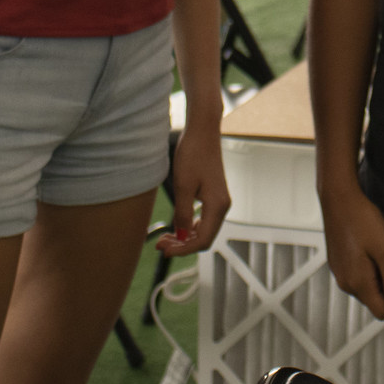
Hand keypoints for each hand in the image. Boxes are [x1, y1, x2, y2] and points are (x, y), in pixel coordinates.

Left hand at [157, 118, 231, 256]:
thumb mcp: (182, 186)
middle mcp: (222, 206)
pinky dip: (190, 226)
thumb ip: (183, 214)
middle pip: (204, 237)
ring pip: (204, 229)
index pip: (203, 240)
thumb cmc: (193, 154)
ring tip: (165, 237)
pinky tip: (177, 225)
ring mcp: (219, 201)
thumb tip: (182, 236)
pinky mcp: (214, 195)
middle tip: (160, 245)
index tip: (164, 251)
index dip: (183, 249)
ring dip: (185, 237)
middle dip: (182, 245)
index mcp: (217, 206)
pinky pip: (204, 219)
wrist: (202, 132)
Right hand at [320, 181, 383, 318]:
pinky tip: (367, 245)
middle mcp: (344, 283)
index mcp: (357, 283)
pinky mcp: (336, 262)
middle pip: (373, 300)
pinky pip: (356, 275)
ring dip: (376, 275)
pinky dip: (366, 266)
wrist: (339, 197)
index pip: (382, 312)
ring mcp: (338, 272)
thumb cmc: (364, 220)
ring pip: (365, 287)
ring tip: (377, 249)